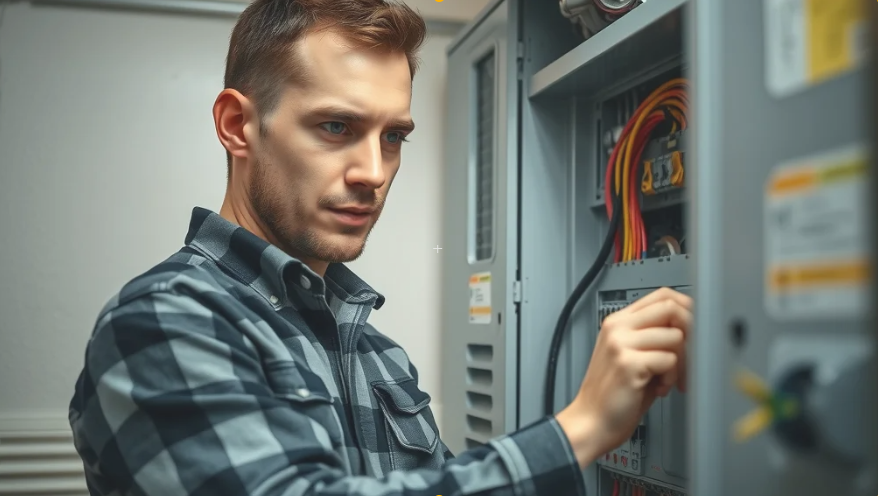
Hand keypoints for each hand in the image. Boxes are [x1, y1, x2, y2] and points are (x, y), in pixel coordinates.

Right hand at [555, 287, 692, 467]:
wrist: (591, 422)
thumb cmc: (614, 394)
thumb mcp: (632, 355)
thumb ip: (654, 336)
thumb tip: (690, 326)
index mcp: (618, 322)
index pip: (662, 294)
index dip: (687, 310)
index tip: (694, 332)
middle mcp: (618, 327)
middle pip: (671, 307)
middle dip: (690, 333)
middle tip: (688, 358)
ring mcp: (621, 343)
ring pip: (675, 335)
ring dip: (680, 363)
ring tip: (665, 380)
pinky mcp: (628, 363)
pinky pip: (669, 360)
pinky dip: (670, 378)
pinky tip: (658, 389)